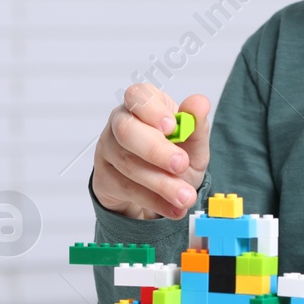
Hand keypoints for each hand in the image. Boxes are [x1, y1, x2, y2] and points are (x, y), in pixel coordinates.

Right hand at [92, 83, 210, 220]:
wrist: (158, 191)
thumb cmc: (174, 157)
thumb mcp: (192, 144)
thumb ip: (196, 125)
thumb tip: (200, 103)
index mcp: (143, 105)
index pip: (138, 96)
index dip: (152, 110)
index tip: (172, 126)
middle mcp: (120, 123)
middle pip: (126, 130)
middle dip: (156, 150)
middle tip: (181, 164)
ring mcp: (108, 150)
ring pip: (128, 164)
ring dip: (161, 183)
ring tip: (185, 196)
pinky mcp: (104, 177)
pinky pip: (127, 189)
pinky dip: (154, 200)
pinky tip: (173, 207)